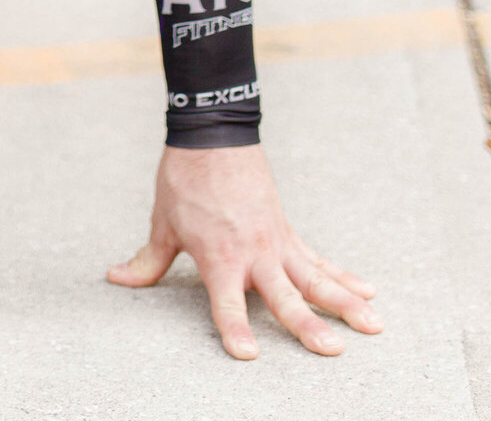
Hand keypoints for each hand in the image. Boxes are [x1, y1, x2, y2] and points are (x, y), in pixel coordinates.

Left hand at [108, 143, 381, 357]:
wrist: (212, 135)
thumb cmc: (184, 180)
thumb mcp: (163, 223)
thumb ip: (148, 260)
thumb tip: (117, 278)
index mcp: (218, 256)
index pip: (226, 302)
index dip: (234, 328)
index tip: (247, 354)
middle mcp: (252, 253)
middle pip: (284, 296)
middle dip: (307, 324)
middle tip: (332, 349)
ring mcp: (275, 242)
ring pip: (315, 278)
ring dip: (344, 302)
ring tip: (373, 325)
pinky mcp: (286, 231)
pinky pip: (318, 259)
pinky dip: (343, 276)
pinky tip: (368, 292)